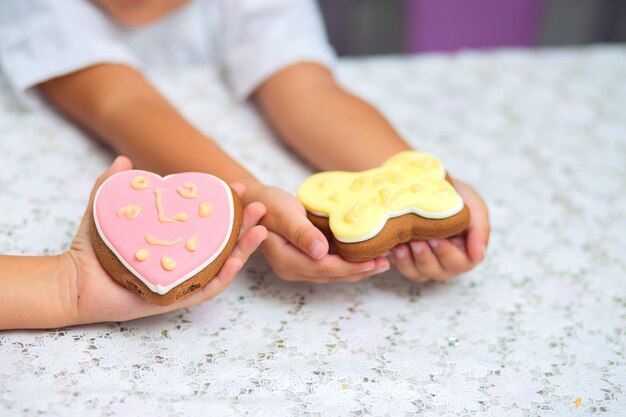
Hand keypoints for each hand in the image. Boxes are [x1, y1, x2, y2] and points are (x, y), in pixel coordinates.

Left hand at [61, 156, 267, 324]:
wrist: (74, 282)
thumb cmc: (91, 249)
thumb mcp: (104, 211)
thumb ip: (112, 185)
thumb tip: (124, 160)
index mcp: (175, 242)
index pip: (208, 223)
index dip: (226, 207)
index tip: (238, 188)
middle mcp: (183, 262)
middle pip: (223, 243)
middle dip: (244, 225)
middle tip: (259, 206)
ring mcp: (182, 280)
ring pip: (221, 266)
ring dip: (244, 249)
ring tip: (260, 230)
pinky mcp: (175, 299)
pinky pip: (206, 289)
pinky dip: (223, 276)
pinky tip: (235, 260)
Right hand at [245, 184, 389, 282]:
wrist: (254, 202)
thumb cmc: (267, 204)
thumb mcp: (284, 214)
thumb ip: (302, 233)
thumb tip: (321, 252)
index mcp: (287, 261)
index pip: (325, 269)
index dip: (351, 267)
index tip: (375, 261)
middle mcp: (292, 269)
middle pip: (332, 276)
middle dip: (360, 271)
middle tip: (386, 263)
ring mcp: (296, 267)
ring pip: (332, 273)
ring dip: (356, 268)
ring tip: (381, 261)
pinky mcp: (302, 259)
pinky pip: (328, 265)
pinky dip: (347, 261)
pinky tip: (363, 255)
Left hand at [388, 179, 489, 282]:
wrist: (427, 185)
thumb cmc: (455, 197)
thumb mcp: (474, 206)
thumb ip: (480, 228)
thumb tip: (478, 253)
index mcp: (465, 252)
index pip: (461, 263)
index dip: (447, 253)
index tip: (437, 238)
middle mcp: (445, 263)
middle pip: (439, 271)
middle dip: (427, 257)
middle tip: (418, 240)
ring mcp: (425, 264)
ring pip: (419, 273)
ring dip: (410, 260)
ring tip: (404, 243)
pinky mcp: (405, 261)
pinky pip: (401, 269)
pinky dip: (397, 259)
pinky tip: (393, 246)